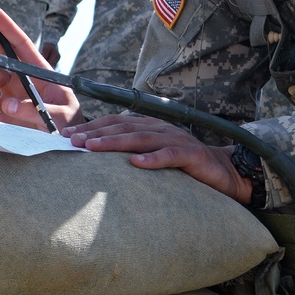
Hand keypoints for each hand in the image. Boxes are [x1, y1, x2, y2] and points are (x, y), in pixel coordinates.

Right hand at [0, 7, 82, 129]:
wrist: (65, 143)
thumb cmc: (69, 123)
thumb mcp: (61, 116)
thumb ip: (36, 110)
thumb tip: (7, 106)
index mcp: (39, 71)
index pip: (21, 44)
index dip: (8, 27)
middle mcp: (22, 78)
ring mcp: (10, 93)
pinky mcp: (2, 110)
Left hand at [63, 115, 251, 202]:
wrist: (226, 173)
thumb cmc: (185, 167)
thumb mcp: (156, 156)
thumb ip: (133, 152)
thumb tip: (97, 156)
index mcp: (152, 127)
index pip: (117, 122)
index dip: (92, 126)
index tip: (67, 135)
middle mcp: (162, 129)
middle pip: (124, 127)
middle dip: (96, 133)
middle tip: (72, 140)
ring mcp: (177, 141)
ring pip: (142, 139)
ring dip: (115, 142)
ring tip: (93, 148)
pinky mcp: (192, 157)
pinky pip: (170, 156)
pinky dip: (153, 159)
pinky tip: (136, 164)